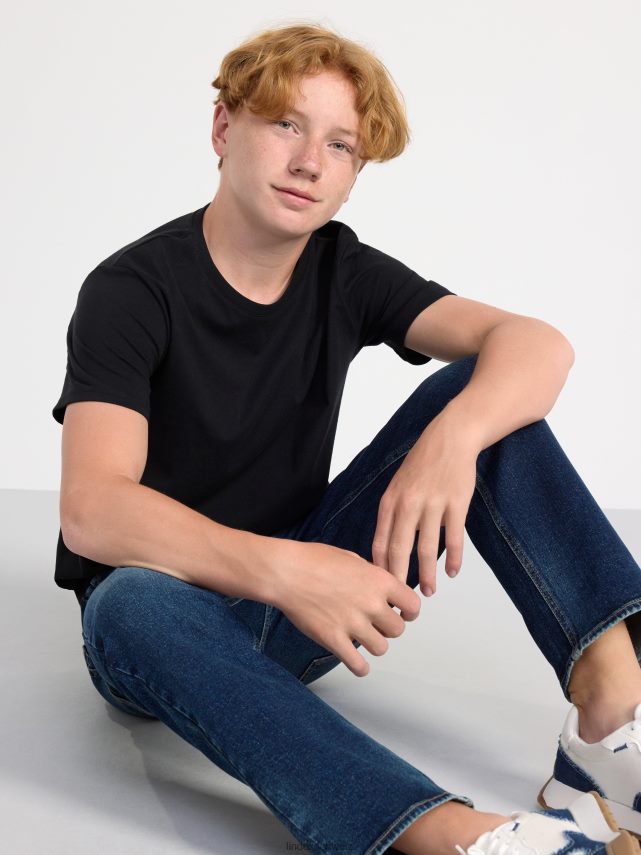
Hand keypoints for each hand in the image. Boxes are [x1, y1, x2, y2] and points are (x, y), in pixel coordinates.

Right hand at [272, 540, 420, 676]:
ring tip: (362, 638)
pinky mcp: (334, 639)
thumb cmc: (313, 560)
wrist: (286, 572)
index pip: (413, 605)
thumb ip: (370, 574)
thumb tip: (380, 587)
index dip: (409, 612)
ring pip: (381, 648)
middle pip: (398, 630)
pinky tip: (356, 662)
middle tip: (376, 624)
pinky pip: (358, 666)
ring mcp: (353, 623)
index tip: (403, 613)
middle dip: (388, 628)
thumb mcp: (351, 558)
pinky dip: (360, 667)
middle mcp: (371, 603)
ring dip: (373, 644)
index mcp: (378, 581)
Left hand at [371, 410, 479, 596]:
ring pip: (427, 549)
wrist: (450, 438)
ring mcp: (432, 503)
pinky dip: (453, 558)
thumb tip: (384, 551)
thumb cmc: (422, 465)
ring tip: (428, 592)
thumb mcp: (397, 487)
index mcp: (390, 501)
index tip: (381, 590)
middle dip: (399, 580)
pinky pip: (453, 538)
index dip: (380, 570)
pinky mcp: (456, 503)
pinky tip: (452, 572)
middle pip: (399, 550)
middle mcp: (408, 504)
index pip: (379, 543)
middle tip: (401, 603)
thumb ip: (391, 516)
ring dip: (427, 575)